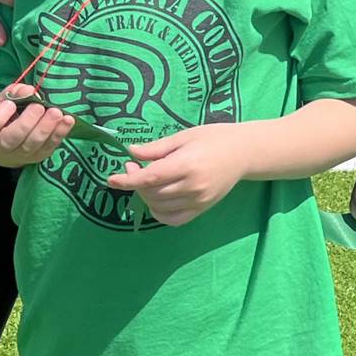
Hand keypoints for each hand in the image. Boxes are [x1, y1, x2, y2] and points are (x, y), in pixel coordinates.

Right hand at [0, 85, 72, 167]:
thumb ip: (12, 93)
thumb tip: (30, 90)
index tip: (10, 103)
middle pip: (11, 139)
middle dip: (28, 122)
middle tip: (39, 107)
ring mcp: (17, 156)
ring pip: (31, 146)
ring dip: (46, 129)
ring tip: (56, 113)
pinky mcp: (34, 158)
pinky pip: (48, 148)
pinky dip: (59, 134)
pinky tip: (68, 120)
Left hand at [106, 124, 247, 226]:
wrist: (244, 152)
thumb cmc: (214, 138)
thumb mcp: (185, 136)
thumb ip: (157, 148)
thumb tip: (131, 152)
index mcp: (187, 164)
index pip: (150, 178)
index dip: (127, 180)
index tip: (111, 178)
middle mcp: (192, 186)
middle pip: (152, 193)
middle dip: (135, 183)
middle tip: (133, 167)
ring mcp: (198, 201)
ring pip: (159, 207)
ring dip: (145, 196)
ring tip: (146, 180)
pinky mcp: (202, 209)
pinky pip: (173, 219)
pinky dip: (159, 213)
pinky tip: (156, 200)